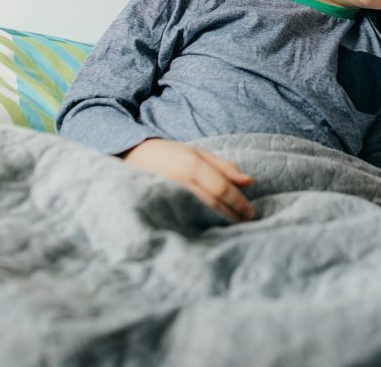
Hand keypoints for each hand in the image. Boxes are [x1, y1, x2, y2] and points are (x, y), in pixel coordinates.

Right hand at [121, 139, 254, 221]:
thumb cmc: (168, 154)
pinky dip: (200, 224)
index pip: (221, 188)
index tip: (251, 213)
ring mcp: (168, 195)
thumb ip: (223, 166)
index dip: (239, 202)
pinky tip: (209, 228)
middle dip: (232, 214)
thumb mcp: (197, 153)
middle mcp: (180, 180)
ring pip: (201, 212)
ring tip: (233, 226)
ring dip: (219, 221)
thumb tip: (250, 181)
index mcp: (191, 164)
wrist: (129, 157)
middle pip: (213, 203)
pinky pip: (185, 217)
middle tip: (246, 222)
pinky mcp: (159, 206)